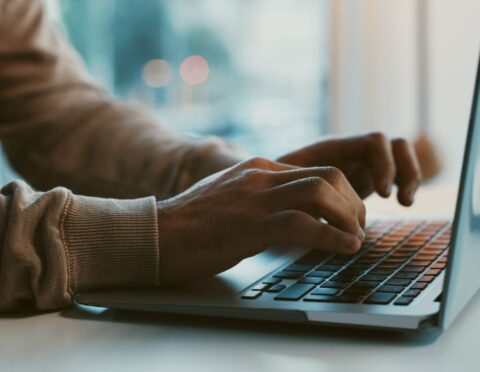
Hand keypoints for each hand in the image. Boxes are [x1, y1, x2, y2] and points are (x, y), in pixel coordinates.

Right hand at [157, 158, 365, 283]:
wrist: (155, 234)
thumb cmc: (192, 223)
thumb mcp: (232, 198)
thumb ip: (261, 196)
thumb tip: (292, 212)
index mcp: (259, 169)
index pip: (317, 170)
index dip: (343, 193)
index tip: (350, 216)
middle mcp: (260, 177)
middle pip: (328, 176)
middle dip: (353, 203)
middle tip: (359, 228)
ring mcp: (254, 199)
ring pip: (321, 193)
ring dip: (349, 218)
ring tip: (356, 239)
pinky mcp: (249, 226)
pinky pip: (303, 224)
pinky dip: (332, 237)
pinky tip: (345, 248)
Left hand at [277, 132, 421, 205]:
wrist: (268, 188)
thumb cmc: (272, 186)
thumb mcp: (285, 186)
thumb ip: (302, 188)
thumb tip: (315, 204)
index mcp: (333, 148)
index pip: (374, 142)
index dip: (384, 164)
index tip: (383, 194)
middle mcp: (350, 152)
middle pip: (394, 145)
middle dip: (404, 170)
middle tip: (397, 200)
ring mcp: (359, 164)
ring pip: (399, 156)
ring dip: (410, 176)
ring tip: (404, 202)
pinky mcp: (364, 179)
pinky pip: (395, 173)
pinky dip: (403, 184)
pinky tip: (400, 203)